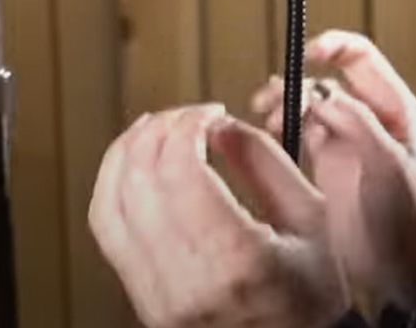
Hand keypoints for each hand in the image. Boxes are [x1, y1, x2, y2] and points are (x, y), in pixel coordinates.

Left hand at [88, 103, 349, 326]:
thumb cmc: (308, 294)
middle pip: (141, 177)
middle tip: (186, 116)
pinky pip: (106, 229)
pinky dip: (112, 184)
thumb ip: (265, 159)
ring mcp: (158, 296)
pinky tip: (132, 164)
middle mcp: (188, 282)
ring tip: (153, 128)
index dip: (188, 124)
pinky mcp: (141, 301)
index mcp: (236, 260)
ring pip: (110, 201)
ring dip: (127, 150)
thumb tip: (219, 124)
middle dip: (160, 129)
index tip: (209, 113)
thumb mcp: (309, 218)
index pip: (181, 168)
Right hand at [251, 31, 415, 315]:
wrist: (400, 272)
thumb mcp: (389, 166)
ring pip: (305, 102)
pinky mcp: (324, 160)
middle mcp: (365, 116)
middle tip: (273, 98)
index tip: (309, 52)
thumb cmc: (410, 221)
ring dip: (284, 103)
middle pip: (324, 78)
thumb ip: (359, 123)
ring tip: (269, 118)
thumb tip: (325, 90)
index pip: (360, 57)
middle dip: (296, 81)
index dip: (334, 46)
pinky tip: (273, 133)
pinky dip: (281, 125)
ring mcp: (343, 137)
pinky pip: (297, 128)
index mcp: (391, 107)